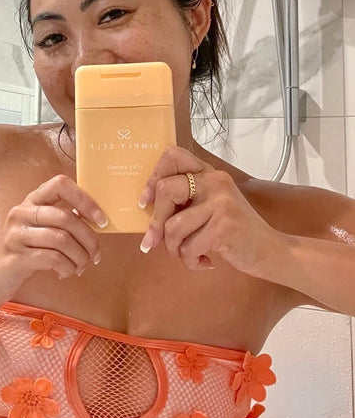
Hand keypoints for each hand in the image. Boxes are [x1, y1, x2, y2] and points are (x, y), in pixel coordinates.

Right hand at [0, 175, 107, 299]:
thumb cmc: (23, 252)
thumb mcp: (38, 229)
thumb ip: (60, 220)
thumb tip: (96, 221)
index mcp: (31, 201)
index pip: (60, 184)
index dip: (85, 200)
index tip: (101, 220)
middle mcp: (21, 212)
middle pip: (66, 217)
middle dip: (89, 239)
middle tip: (96, 255)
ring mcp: (16, 234)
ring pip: (62, 240)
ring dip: (80, 257)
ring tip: (81, 266)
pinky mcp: (16, 257)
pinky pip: (53, 258)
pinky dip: (67, 267)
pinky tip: (65, 273)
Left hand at [138, 146, 279, 275]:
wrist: (270, 251)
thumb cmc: (235, 231)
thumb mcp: (212, 206)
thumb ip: (187, 201)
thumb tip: (147, 209)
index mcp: (209, 173)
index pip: (173, 156)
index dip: (153, 178)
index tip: (146, 202)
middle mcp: (215, 182)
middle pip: (165, 191)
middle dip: (155, 222)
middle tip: (155, 241)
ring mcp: (221, 203)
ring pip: (173, 227)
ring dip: (174, 249)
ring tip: (187, 254)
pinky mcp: (224, 227)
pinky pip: (188, 247)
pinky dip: (190, 261)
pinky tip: (204, 262)